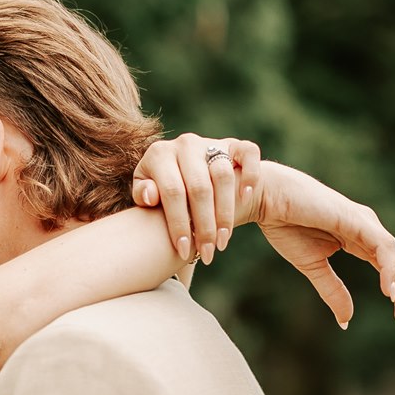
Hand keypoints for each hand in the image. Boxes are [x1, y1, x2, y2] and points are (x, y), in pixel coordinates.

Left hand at [131, 133, 261, 265]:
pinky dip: (251, 175)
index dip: (179, 223)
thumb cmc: (162, 189)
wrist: (189, 170)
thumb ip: (143, 194)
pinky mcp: (235, 143)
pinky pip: (249, 154)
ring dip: (225, 213)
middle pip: (199, 188)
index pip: (172, 191)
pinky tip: (246, 198)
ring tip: (223, 241)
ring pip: (223, 176)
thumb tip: (151, 196)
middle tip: (208, 252)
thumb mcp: (147, 192)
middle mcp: (185, 144)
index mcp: (159, 154)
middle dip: (204, 226)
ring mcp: (211, 142)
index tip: (183, 250)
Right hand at [247, 160, 394, 336]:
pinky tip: (390, 294)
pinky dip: (389, 271)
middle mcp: (371, 231)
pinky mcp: (357, 220)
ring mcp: (367, 224)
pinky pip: (383, 248)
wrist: (267, 198)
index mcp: (363, 240)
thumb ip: (333, 292)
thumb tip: (347, 321)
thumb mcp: (313, 268)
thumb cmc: (286, 226)